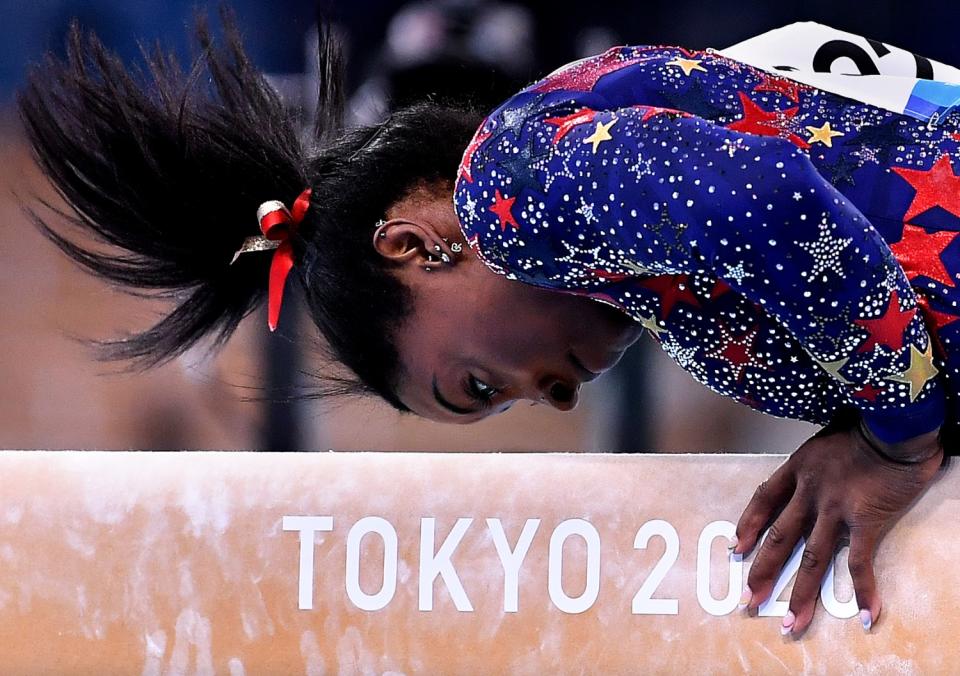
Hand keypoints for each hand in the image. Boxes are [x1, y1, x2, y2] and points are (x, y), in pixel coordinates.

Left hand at [733, 417, 942, 635]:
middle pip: (779, 538)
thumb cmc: (866, 425)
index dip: (747, 525)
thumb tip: (818, 473)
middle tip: (749, 601)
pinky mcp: (864, 520)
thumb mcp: (827, 438)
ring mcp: (834, 508)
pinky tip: (866, 616)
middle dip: (762, 572)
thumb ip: (818, 462)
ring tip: (791, 623)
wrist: (895, 423)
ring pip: (811, 559)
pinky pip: (859, 563)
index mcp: (798, 468)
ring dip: (800, 594)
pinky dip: (863, 591)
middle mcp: (809, 491)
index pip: (763, 500)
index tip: (736, 548)